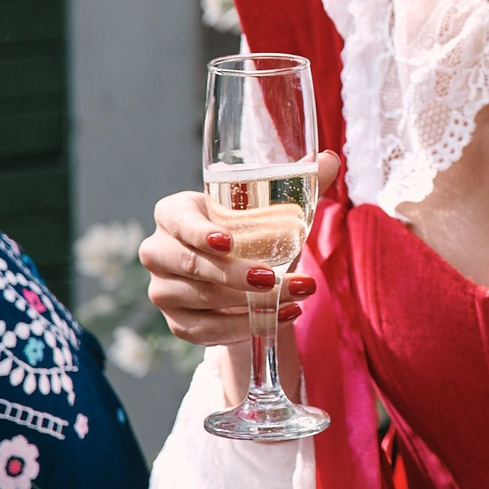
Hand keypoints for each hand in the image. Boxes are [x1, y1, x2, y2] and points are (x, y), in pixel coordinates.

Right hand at [141, 150, 338, 348]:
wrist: (241, 278)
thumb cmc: (249, 231)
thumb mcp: (268, 208)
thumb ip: (298, 182)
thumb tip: (330, 158)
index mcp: (172, 213)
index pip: (177, 220)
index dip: (199, 232)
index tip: (230, 241)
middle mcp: (158, 251)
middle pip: (191, 265)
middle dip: (234, 274)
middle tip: (272, 278)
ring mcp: (163, 290)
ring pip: (202, 300)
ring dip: (249, 304)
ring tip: (294, 296)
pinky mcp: (178, 323)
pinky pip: (207, 330)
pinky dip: (243, 328)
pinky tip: (277, 318)